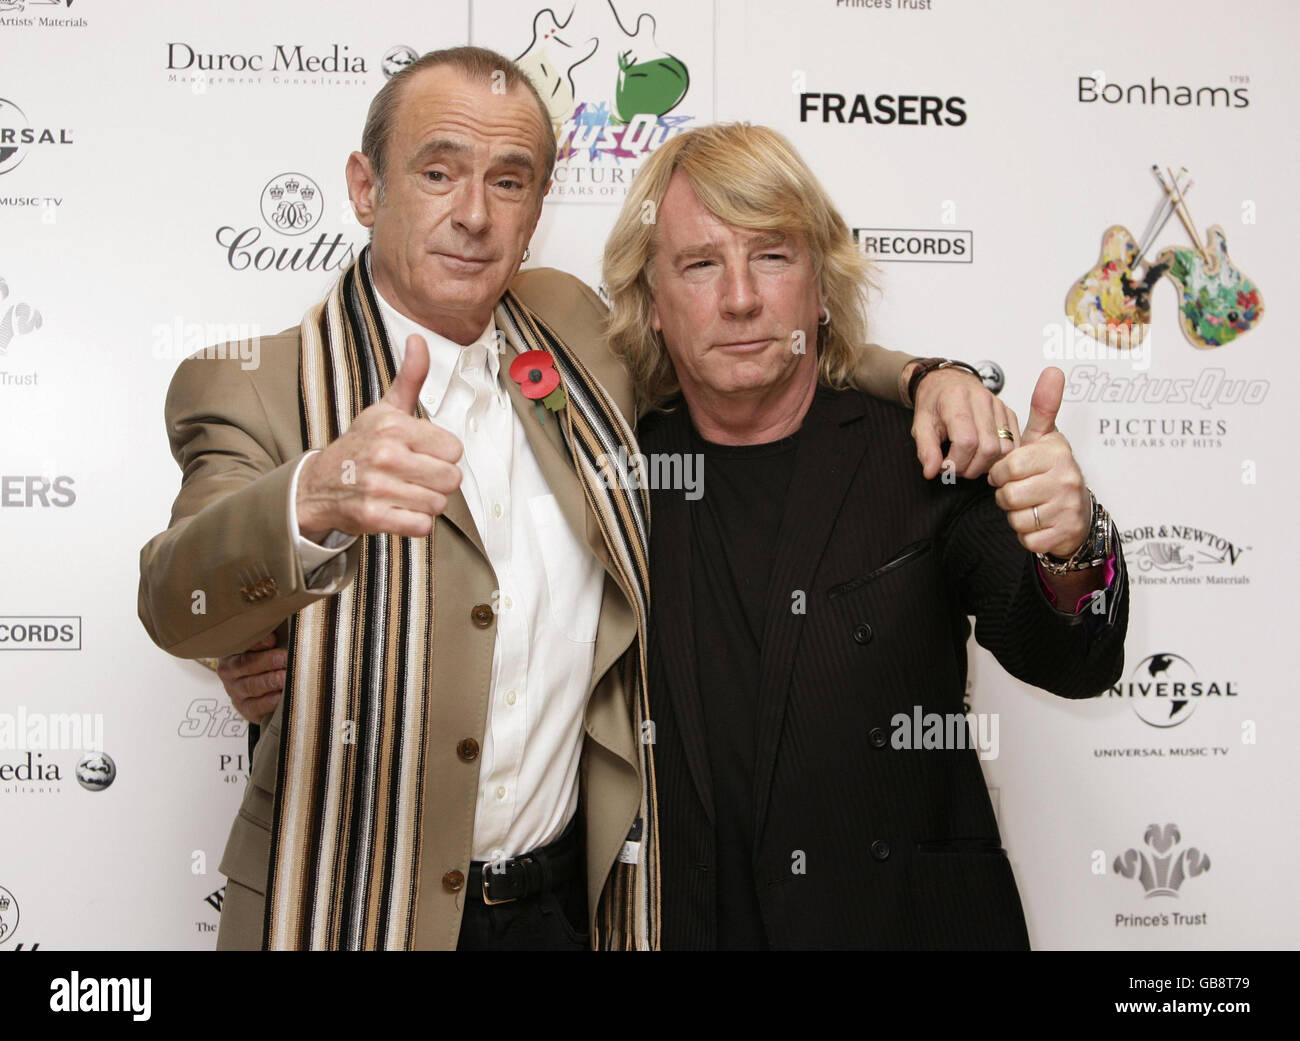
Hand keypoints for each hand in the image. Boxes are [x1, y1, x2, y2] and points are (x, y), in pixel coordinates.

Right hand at [216, 632, 287, 725]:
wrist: (262, 689)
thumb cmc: (267, 660)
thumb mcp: (265, 645)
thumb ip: (269, 638)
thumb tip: (272, 637)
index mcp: (232, 650)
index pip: (241, 644)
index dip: (257, 642)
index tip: (273, 640)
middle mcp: (229, 671)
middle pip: (246, 664)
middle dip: (268, 661)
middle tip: (286, 658)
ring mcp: (236, 692)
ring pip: (251, 686)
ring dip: (270, 681)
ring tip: (286, 676)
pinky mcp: (246, 709)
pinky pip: (256, 706)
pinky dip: (269, 701)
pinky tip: (281, 696)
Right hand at [296, 334, 463, 539]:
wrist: (318, 484)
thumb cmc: (359, 445)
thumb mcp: (384, 408)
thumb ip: (410, 377)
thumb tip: (418, 339)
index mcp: (393, 427)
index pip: (454, 449)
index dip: (444, 454)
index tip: (424, 453)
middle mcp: (386, 455)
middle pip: (452, 479)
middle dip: (440, 481)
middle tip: (417, 476)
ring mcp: (378, 487)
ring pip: (438, 504)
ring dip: (427, 502)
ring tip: (406, 492)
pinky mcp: (373, 517)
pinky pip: (420, 526)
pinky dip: (415, 523)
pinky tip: (398, 510)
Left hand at [911, 366, 1019, 479]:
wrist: (945, 383)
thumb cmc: (934, 403)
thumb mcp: (921, 425)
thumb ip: (926, 450)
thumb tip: (931, 472)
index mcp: (957, 399)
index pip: (966, 441)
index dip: (956, 463)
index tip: (944, 466)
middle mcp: (982, 400)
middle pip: (988, 448)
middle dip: (971, 468)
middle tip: (956, 467)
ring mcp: (999, 406)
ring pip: (1003, 449)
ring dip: (986, 465)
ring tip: (968, 462)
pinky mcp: (1009, 413)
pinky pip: (1013, 444)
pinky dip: (999, 458)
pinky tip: (982, 456)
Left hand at [987, 367, 1090, 557]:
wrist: (1077, 514)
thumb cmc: (1051, 473)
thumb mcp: (1045, 438)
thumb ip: (1044, 406)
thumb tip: (1053, 370)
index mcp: (1057, 452)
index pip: (1008, 466)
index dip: (1000, 473)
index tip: (1009, 472)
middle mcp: (1067, 478)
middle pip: (1008, 494)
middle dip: (1006, 495)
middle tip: (1019, 490)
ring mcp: (1068, 506)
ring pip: (1016, 517)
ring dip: (1015, 515)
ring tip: (1030, 505)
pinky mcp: (1064, 533)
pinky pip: (1027, 538)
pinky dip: (1026, 534)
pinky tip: (1038, 523)